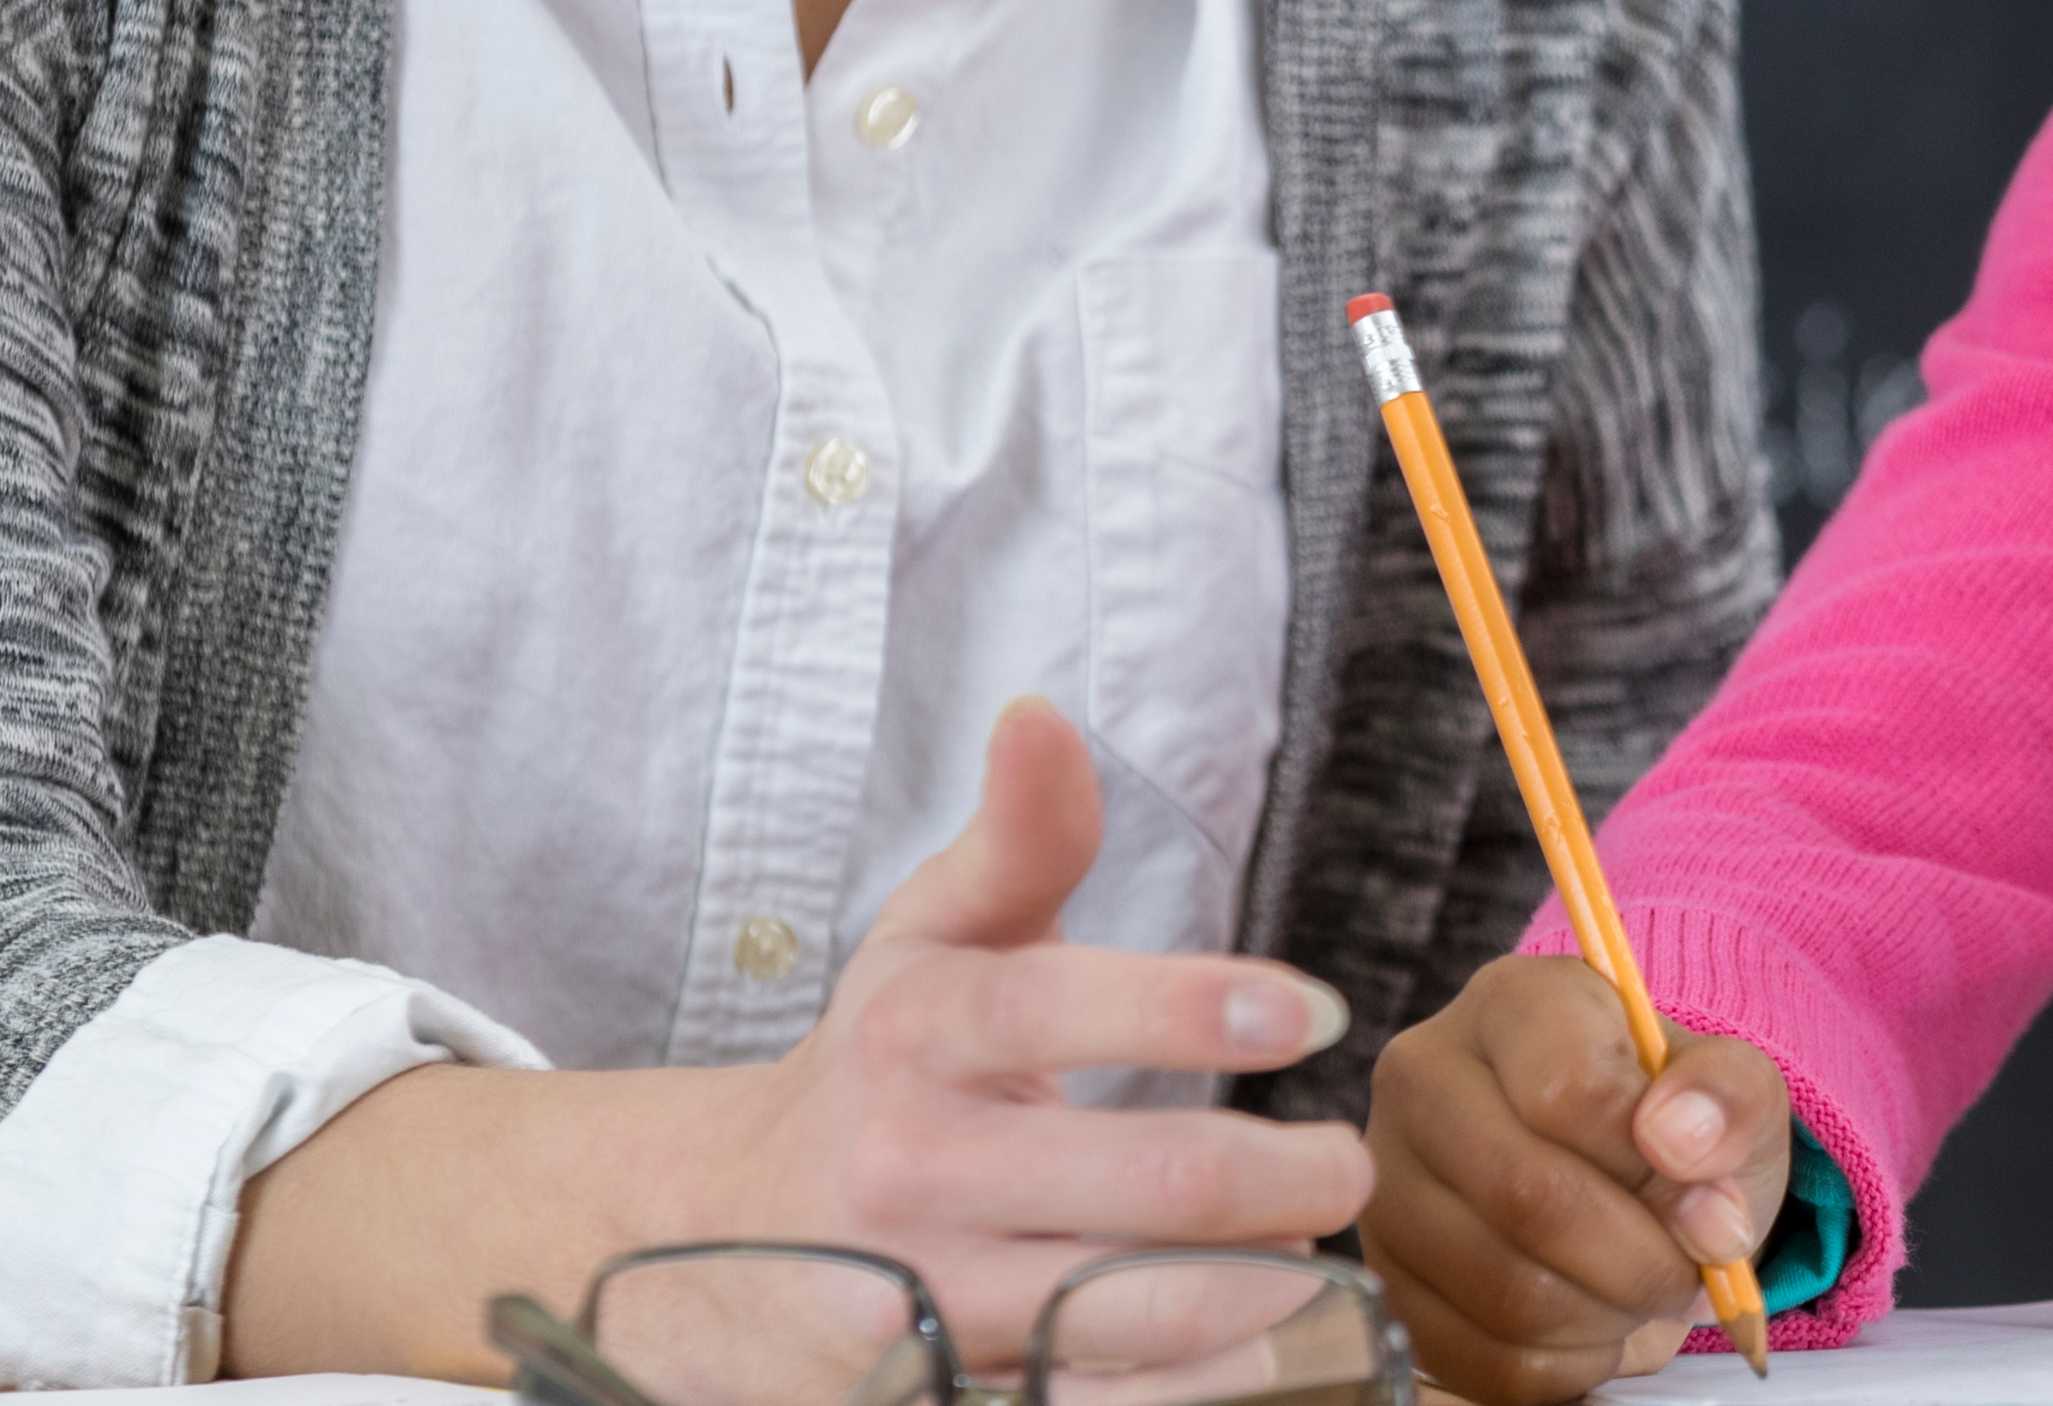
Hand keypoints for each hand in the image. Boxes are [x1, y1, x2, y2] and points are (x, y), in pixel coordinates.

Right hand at [723, 695, 1377, 1336]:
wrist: (704, 1236)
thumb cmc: (870, 1069)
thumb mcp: (927, 938)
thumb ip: (1017, 835)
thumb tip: (1044, 714)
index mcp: (918, 1034)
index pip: (1057, 1006)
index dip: (1193, 1006)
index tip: (1316, 1014)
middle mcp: (913, 1170)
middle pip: (1141, 1183)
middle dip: (1283, 1176)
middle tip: (1348, 1166)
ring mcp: (921, 1302)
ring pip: (1133, 1316)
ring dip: (1264, 1292)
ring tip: (1319, 1261)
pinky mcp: (934, 1397)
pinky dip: (1195, 1389)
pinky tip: (1255, 1346)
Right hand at [1365, 951, 1795, 1403]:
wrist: (1618, 1179)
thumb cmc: (1671, 1124)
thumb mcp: (1729, 1091)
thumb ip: (1728, 1098)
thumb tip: (1678, 1142)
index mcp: (1511, 1005)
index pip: (1569, 1089)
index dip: (1658, 1170)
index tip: (1708, 1199)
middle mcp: (1423, 1080)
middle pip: (1528, 1197)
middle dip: (1640, 1260)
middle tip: (1686, 1268)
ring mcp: (1389, 1186)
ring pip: (1506, 1293)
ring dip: (1608, 1317)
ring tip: (1638, 1288)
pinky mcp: (1388, 1282)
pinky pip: (1482, 1362)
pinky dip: (1565, 1364)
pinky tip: (1591, 1322)